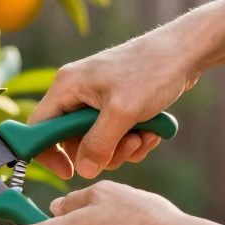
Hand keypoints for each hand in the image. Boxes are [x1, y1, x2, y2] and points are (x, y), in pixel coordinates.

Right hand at [32, 29, 200, 178]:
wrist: (185, 52)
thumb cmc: (152, 71)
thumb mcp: (123, 112)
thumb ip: (99, 144)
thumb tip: (83, 171)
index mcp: (67, 87)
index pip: (39, 128)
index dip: (48, 153)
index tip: (69, 172)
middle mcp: (77, 93)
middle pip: (72, 141)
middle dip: (102, 152)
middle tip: (128, 145)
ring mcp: (97, 100)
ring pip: (97, 142)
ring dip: (122, 148)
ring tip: (145, 136)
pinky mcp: (117, 105)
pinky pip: (115, 136)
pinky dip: (133, 140)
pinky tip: (152, 132)